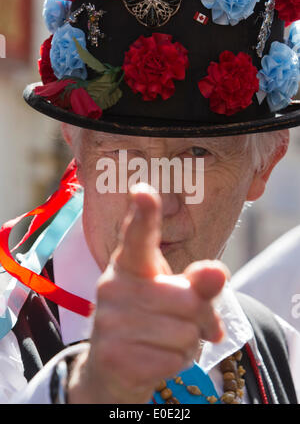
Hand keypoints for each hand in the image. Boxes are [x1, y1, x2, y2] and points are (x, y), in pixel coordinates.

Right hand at [68, 183, 226, 403]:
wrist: (113, 366)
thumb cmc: (151, 318)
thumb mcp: (178, 295)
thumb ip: (199, 282)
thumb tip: (218, 272)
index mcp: (129, 263)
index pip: (138, 236)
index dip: (144, 214)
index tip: (143, 190)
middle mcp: (113, 286)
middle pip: (188, 298)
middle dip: (199, 316)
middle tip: (183, 321)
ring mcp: (109, 322)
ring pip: (185, 332)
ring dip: (188, 342)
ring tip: (164, 341)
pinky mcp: (114, 356)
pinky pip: (175, 359)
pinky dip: (177, 362)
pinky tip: (157, 358)